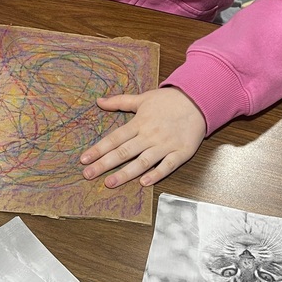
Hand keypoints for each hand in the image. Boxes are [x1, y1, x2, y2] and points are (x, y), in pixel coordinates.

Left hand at [79, 87, 205, 187]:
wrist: (198, 100)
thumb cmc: (169, 100)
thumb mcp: (143, 98)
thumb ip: (120, 102)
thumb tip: (98, 101)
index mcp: (139, 123)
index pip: (114, 138)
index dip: (98, 149)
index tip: (84, 159)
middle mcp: (150, 135)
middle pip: (124, 152)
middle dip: (104, 164)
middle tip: (88, 174)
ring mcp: (166, 145)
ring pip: (143, 161)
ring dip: (125, 173)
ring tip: (109, 183)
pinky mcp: (181, 152)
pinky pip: (167, 165)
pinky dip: (156, 174)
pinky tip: (144, 182)